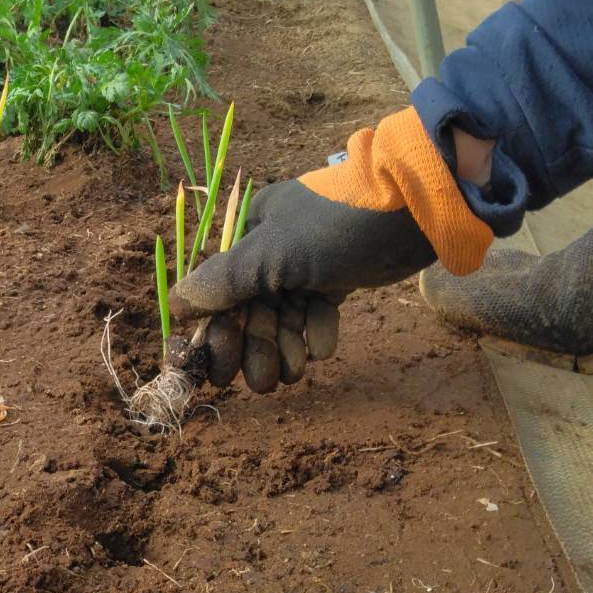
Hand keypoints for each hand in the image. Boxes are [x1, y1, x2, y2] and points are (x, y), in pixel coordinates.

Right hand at [170, 179, 436, 389]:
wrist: (417, 208)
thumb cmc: (337, 226)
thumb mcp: (274, 255)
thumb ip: (225, 282)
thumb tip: (175, 303)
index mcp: (248, 232)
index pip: (216, 291)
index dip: (212, 333)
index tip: (213, 372)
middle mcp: (272, 247)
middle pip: (249, 310)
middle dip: (254, 348)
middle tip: (258, 384)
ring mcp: (306, 262)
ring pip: (284, 315)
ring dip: (285, 347)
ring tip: (295, 373)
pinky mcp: (338, 274)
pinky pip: (316, 311)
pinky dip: (317, 331)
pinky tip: (323, 349)